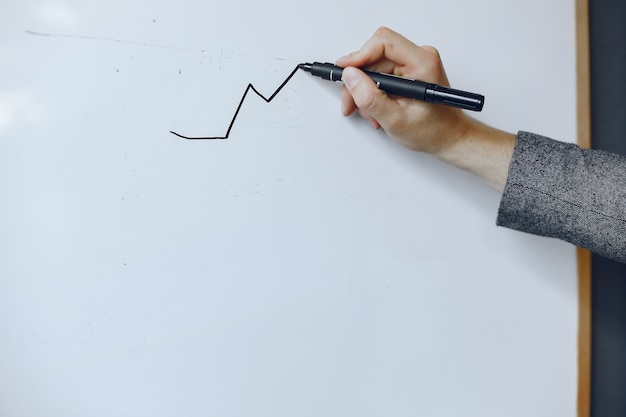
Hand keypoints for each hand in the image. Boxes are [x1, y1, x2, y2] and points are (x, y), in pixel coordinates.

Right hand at [337, 27, 470, 155]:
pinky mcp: (407, 71)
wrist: (448, 138)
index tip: (344, 70)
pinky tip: (377, 109)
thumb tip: (350, 77)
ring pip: (373, 68)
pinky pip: (380, 74)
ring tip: (370, 114)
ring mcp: (412, 63)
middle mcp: (418, 58)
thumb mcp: (396, 120)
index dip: (360, 55)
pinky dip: (372, 93)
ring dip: (365, 92)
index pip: (384, 42)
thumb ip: (371, 98)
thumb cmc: (433, 131)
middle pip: (374, 57)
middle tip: (352, 103)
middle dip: (359, 82)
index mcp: (422, 63)